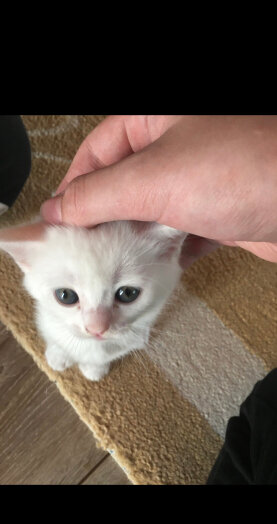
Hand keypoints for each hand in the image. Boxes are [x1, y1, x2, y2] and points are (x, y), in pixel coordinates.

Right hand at [40, 115, 276, 263]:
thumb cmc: (247, 170)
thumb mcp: (154, 179)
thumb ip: (98, 194)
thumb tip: (58, 208)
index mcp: (157, 118)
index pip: (97, 151)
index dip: (74, 188)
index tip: (59, 222)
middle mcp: (178, 145)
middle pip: (122, 185)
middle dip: (103, 219)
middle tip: (83, 251)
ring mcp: (201, 180)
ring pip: (150, 213)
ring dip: (132, 240)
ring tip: (112, 265)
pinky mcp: (220, 212)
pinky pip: (179, 234)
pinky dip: (164, 253)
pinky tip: (152, 269)